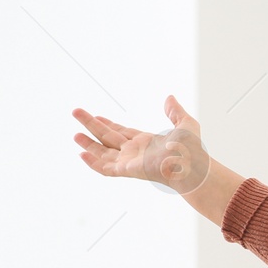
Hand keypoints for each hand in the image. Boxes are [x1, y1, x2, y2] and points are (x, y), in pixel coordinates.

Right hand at [72, 94, 212, 195]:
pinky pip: (106, 168)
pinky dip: (93, 163)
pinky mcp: (127, 170)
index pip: (123, 132)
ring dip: (89, 144)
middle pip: (108, 138)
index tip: (96, 116)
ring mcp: (131, 162)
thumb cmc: (192, 149)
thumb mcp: (185, 124)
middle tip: (76, 112)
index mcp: (147, 142)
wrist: (191, 166)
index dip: (109, 124)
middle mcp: (136, 152)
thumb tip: (170, 97)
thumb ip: (175, 112)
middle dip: (92, 126)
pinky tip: (81, 154)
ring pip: (104, 153)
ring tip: (75, 135)